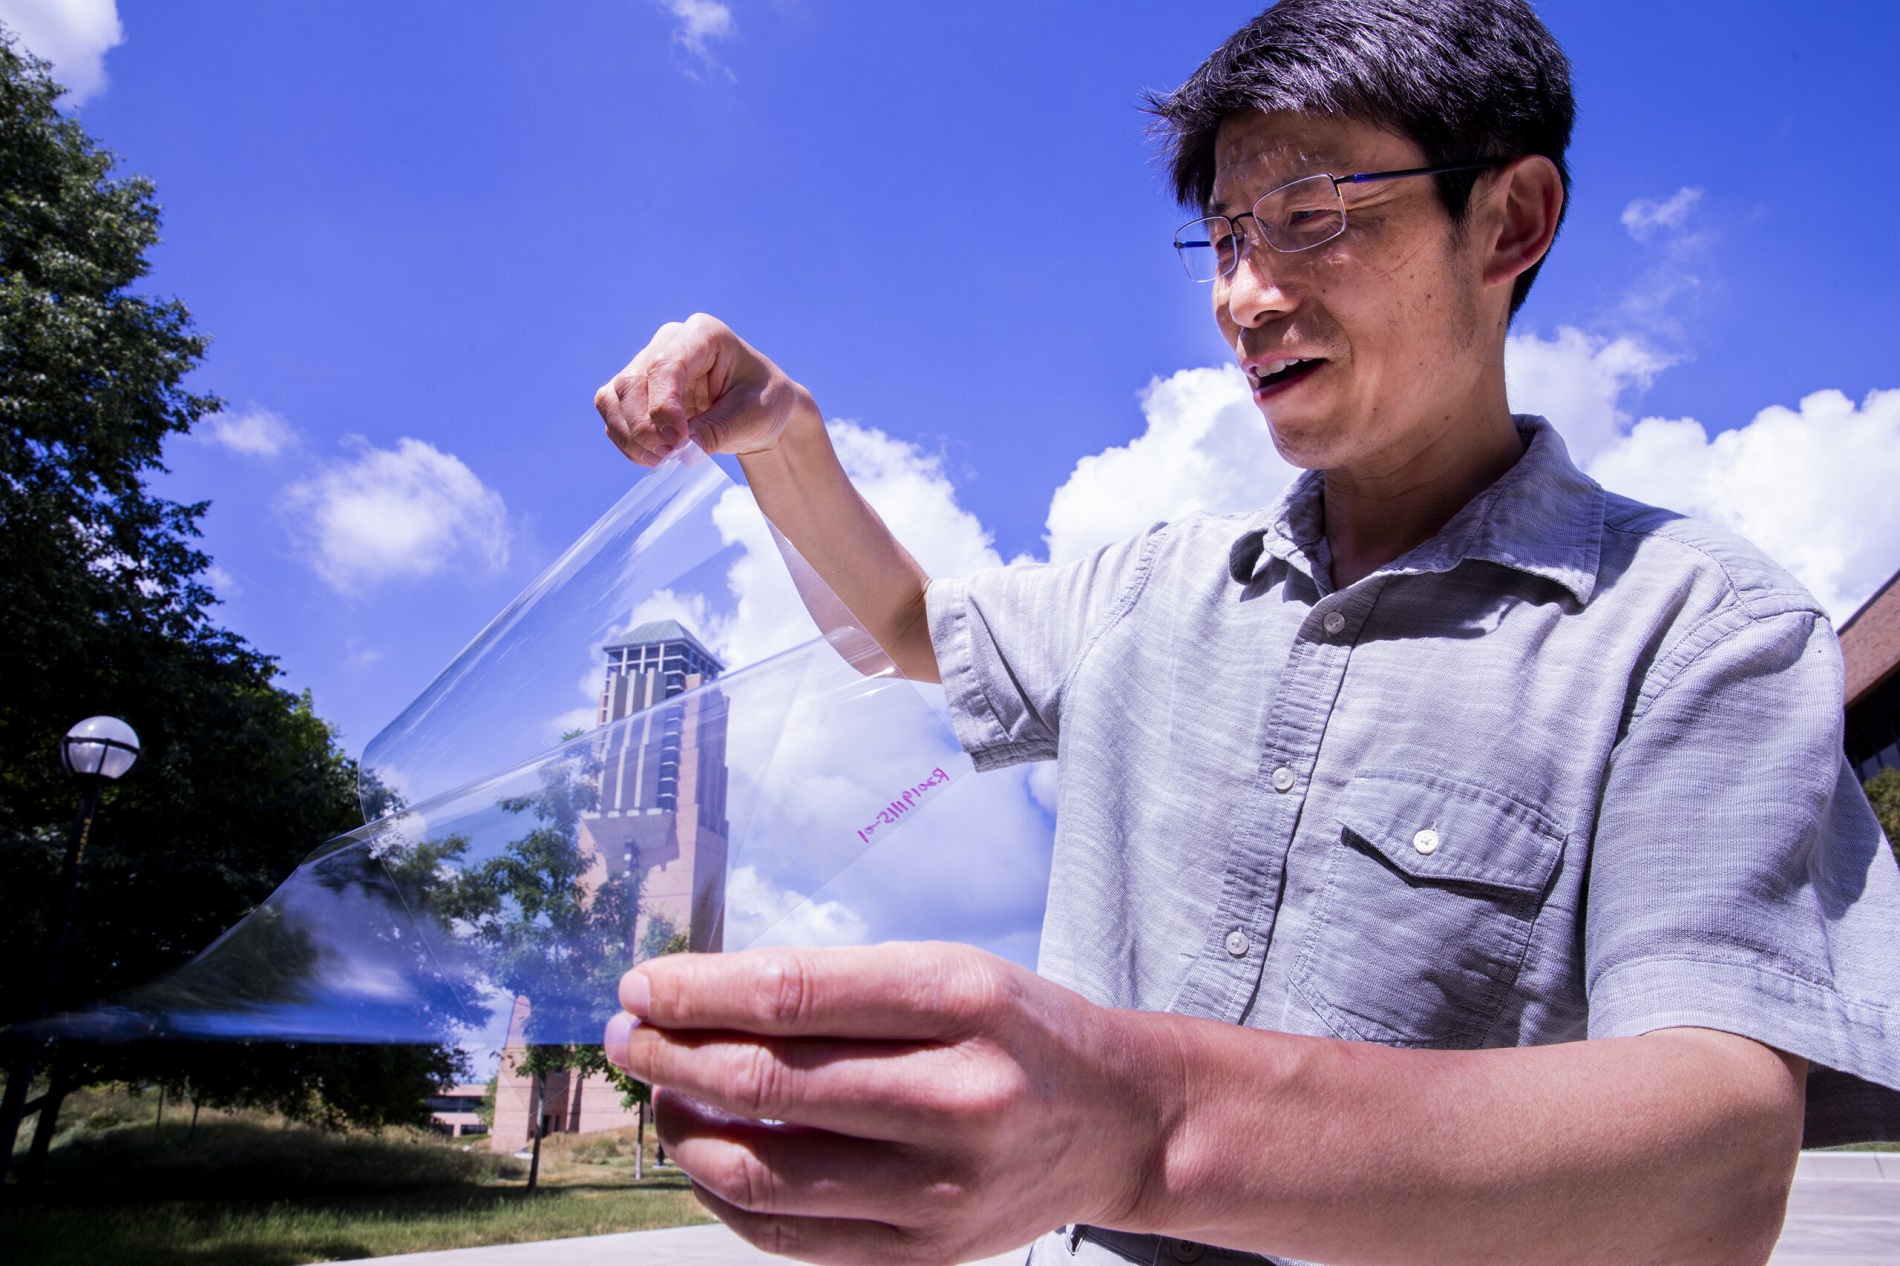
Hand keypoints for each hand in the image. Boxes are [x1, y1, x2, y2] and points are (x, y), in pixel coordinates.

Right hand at [595, 313, 817, 466]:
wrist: (760, 410)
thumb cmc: (763, 402)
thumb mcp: (753, 415)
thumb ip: (717, 430)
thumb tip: (682, 451)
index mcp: (703, 334)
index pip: (666, 365)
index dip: (663, 406)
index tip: (679, 441)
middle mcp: (670, 342)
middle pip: (633, 382)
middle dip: (644, 427)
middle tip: (669, 456)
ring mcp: (648, 362)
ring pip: (614, 397)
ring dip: (630, 435)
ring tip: (661, 460)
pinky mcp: (637, 388)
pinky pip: (612, 412)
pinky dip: (626, 439)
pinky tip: (651, 456)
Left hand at [603, 942, 1171, 1265]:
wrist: (1118, 1122)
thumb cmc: (1020, 1032)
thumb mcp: (949, 972)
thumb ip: (837, 985)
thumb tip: (702, 1002)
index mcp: (961, 1003)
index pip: (793, 996)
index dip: (696, 992)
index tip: (642, 984)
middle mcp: (955, 1100)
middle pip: (767, 1085)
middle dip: (672, 1056)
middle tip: (630, 1035)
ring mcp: (938, 1193)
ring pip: (761, 1174)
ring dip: (684, 1130)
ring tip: (663, 1095)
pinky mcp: (922, 1257)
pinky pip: (788, 1236)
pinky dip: (724, 1195)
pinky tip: (709, 1156)